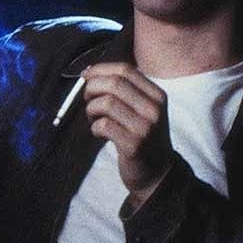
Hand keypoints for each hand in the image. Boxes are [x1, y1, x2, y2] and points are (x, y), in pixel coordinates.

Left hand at [82, 63, 171, 207]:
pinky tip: (99, 134)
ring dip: (91, 110)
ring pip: (105, 103)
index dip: (100, 70)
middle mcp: (154, 109)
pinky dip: (94, 128)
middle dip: (92, 88)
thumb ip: (123, 91)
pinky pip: (103, 125)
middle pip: (114, 83)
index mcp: (157, 95)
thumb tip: (89, 72)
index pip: (125, 70)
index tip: (85, 76)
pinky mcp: (133, 145)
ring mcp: (145, 127)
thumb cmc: (141, 136)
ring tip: (94, 119)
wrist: (157, 172)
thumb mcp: (142, 109)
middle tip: (87, 99)